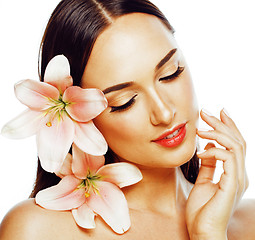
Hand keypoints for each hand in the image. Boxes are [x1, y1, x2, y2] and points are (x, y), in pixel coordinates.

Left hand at [186, 108, 247, 238]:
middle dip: (222, 123)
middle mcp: (239, 174)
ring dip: (217, 132)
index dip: (228, 126)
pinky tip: (200, 152)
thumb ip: (209, 165)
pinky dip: (213, 151)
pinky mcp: (231, 185)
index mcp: (234, 173)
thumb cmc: (202, 210)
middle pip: (237, 141)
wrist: (203, 232)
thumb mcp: (204, 181)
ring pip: (235, 146)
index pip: (235, 144)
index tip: (217, 112)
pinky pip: (227, 159)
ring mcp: (238, 180)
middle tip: (206, 111)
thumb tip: (209, 146)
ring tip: (200, 128)